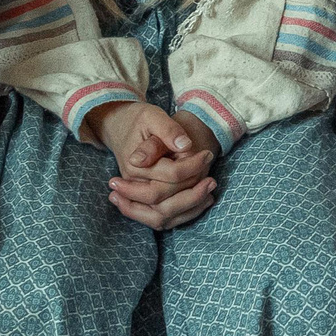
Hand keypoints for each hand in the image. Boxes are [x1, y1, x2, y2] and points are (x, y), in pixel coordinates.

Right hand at [95, 102, 218, 229]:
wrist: (122, 128)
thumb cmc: (140, 121)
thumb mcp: (153, 116)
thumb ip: (168, 130)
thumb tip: (185, 145)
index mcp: (134, 165)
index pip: (169, 174)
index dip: (192, 167)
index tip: (207, 155)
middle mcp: (133, 185)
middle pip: (162, 202)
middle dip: (192, 194)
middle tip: (212, 181)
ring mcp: (136, 197)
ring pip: (161, 217)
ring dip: (189, 208)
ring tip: (210, 192)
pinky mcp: (144, 203)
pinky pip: (162, 219)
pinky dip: (183, 215)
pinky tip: (203, 201)